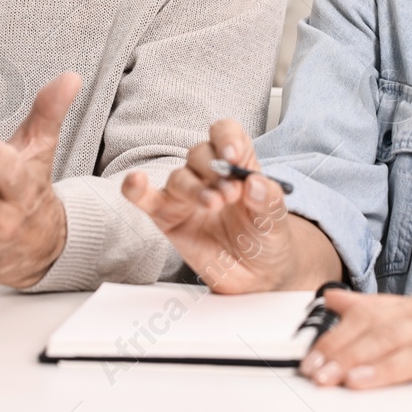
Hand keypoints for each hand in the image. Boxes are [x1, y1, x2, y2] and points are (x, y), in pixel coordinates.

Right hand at [122, 119, 330, 292]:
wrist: (256, 277)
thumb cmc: (266, 240)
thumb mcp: (276, 221)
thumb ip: (269, 201)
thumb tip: (256, 183)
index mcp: (237, 165)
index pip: (226, 134)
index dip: (227, 138)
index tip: (232, 156)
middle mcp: (209, 175)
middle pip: (200, 153)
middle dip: (214, 170)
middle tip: (231, 195)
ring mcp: (187, 196)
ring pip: (179, 177)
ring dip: (194, 189)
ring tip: (213, 204)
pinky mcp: (168, 217)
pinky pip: (147, 199)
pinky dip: (137, 190)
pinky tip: (135, 182)